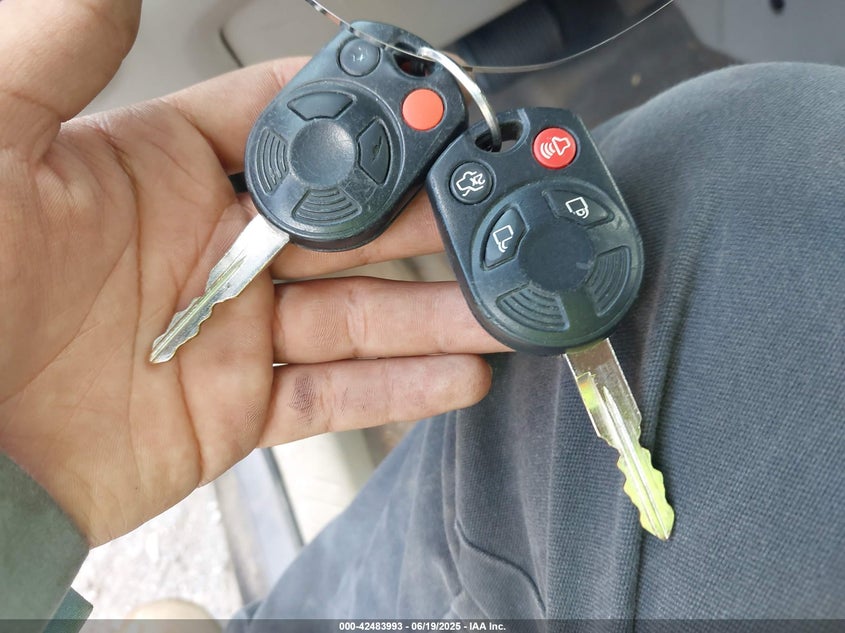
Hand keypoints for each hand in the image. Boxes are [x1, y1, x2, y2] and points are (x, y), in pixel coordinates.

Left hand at [0, 1, 505, 545]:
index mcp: (159, 175)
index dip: (356, 120)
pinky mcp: (234, 410)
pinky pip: (332, 395)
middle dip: (423, 218)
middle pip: (345, 224)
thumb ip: (52, 58)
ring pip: (357, 313)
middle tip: (487, 214)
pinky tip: (457, 375)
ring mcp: (227, 334)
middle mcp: (207, 253)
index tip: (424, 116)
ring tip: (503, 304)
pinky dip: (398, 389)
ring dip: (434, 311)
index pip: (282, 129)